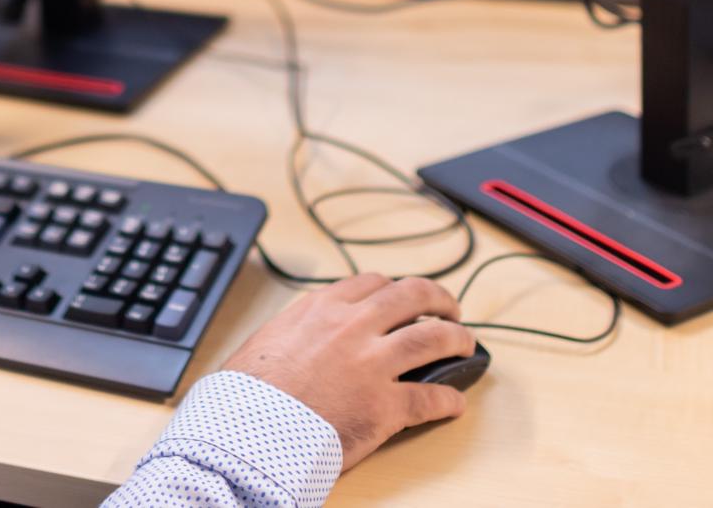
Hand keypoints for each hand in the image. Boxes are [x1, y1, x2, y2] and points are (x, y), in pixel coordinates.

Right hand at [220, 273, 473, 469]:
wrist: (246, 429)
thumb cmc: (247, 393)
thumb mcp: (265, 341)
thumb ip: (294, 330)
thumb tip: (300, 336)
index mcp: (321, 309)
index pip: (371, 283)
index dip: (394, 289)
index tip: (403, 297)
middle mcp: (352, 327)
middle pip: (412, 297)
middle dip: (438, 299)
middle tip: (449, 309)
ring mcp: (372, 364)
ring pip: (432, 338)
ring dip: (456, 338)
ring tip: (466, 344)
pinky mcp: (385, 405)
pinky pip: (430, 398)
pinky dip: (449, 399)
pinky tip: (456, 403)